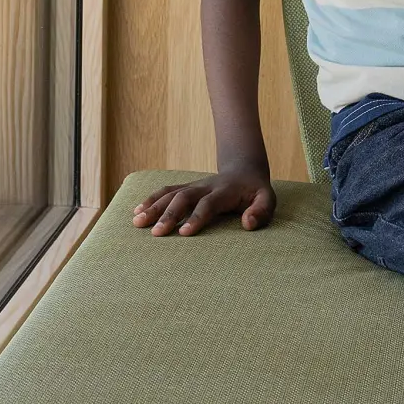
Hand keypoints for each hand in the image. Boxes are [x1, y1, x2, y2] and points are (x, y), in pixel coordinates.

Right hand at [133, 168, 275, 234]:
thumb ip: (261, 211)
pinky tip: (136, 211)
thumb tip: (248, 224)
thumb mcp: (267, 200)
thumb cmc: (256, 192)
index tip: (183, 233)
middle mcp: (204, 187)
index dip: (196, 218)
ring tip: (137, 222)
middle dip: (168, 215)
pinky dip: (150, 199)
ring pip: (170, 193)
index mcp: (224, 192)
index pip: (208, 204)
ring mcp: (193, 186)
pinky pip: (165, 191)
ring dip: (153, 206)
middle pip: (183, 198)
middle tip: (155, 233)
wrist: (244, 169)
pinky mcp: (186, 188)